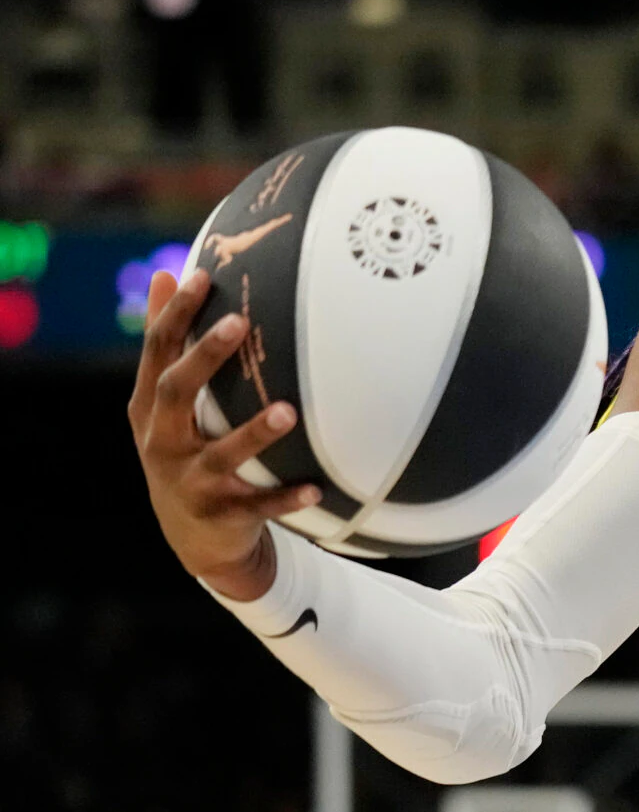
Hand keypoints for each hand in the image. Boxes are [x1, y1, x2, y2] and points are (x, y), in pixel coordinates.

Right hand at [128, 268, 321, 598]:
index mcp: (150, 408)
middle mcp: (162, 440)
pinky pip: (258, 506)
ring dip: (254, 432)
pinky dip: (285, 498)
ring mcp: (190, 480)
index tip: (202, 277)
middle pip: (176, 391)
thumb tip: (167, 274)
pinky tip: (315, 489)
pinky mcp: (221, 514)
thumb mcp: (166, 402)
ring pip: (221, 454)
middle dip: (204, 357)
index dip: (175, 314)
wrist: (193, 537)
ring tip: (288, 410)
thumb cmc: (185, 450)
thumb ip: (168, 344)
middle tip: (238, 322)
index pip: (158, 352)